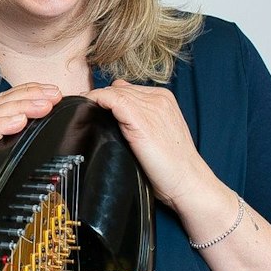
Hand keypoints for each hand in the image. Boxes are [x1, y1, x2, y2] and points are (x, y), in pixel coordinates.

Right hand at [0, 83, 64, 221]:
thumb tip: (52, 141)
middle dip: (29, 97)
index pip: (4, 104)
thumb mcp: (6, 170)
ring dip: (20, 108)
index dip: (28, 93)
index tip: (52, 91)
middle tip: (54, 95)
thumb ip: (21, 151)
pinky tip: (17, 123)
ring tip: (43, 106)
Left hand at [83, 79, 220, 214]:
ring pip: (114, 93)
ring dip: (95, 101)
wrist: (188, 181)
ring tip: (81, 112)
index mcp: (164, 99)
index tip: (93, 109)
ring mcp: (151, 107)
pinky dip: (97, 100)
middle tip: (83, 111)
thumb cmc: (172, 166)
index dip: (108, 98)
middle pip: (119, 89)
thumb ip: (140, 118)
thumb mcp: (157, 134)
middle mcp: (158, 98)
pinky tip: (87, 108)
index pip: (127, 89)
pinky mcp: (141, 119)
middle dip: (100, 100)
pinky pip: (112, 99)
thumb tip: (115, 108)